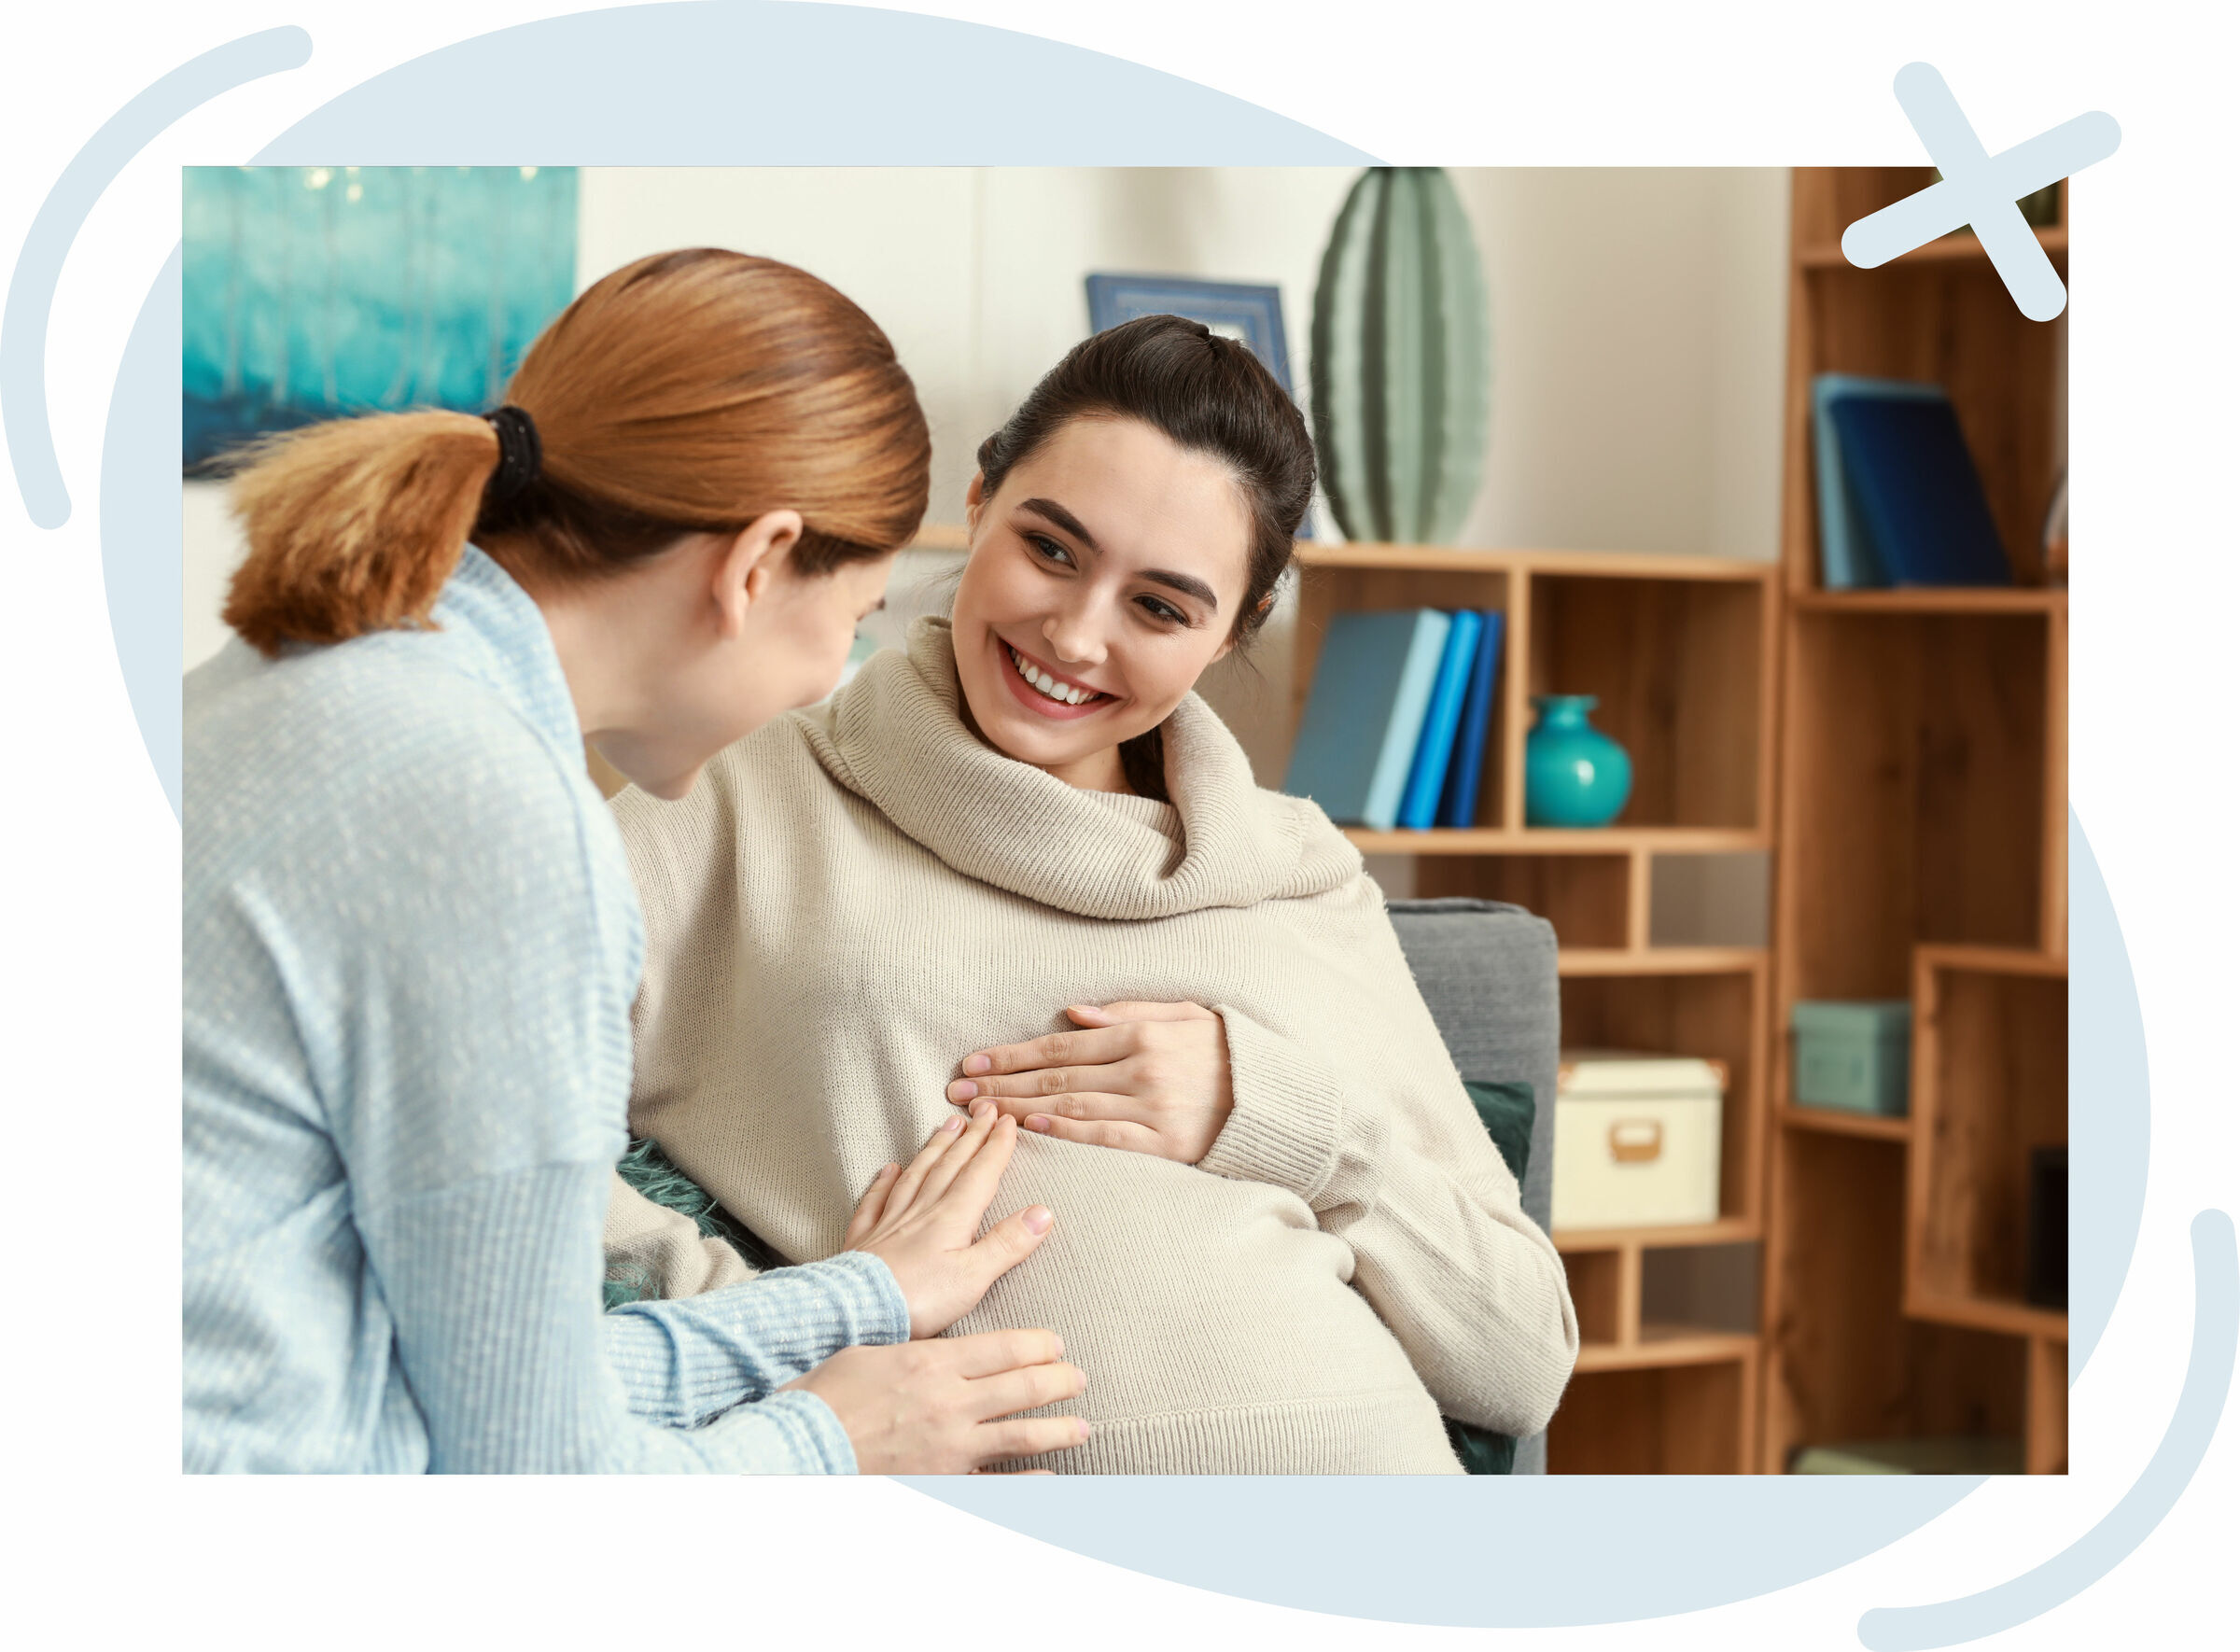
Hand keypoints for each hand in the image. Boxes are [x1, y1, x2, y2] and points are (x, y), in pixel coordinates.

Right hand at [781, 1329, 1087, 1473]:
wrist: (801, 1448)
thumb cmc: (827, 1396)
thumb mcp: (873, 1353)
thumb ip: (916, 1351)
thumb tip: (943, 1349)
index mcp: (933, 1362)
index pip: (1004, 1348)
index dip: (1038, 1345)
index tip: (1056, 1344)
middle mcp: (951, 1403)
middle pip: (1023, 1387)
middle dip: (1059, 1381)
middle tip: (1078, 1377)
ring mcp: (951, 1448)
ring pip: (1022, 1435)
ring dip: (1059, 1430)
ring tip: (1083, 1427)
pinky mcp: (943, 1483)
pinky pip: (998, 1486)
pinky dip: (1029, 1484)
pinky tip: (1050, 1479)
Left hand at [843, 1103, 1054, 1338]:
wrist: (855, 1312)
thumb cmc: (918, 1300)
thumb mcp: (973, 1277)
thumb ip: (1007, 1244)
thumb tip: (1043, 1212)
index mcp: (951, 1218)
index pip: (980, 1174)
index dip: (996, 1147)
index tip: (1008, 1121)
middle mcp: (921, 1211)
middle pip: (950, 1165)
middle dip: (971, 1137)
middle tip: (983, 1110)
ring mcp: (889, 1223)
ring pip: (916, 1175)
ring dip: (935, 1148)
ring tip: (947, 1126)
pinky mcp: (864, 1241)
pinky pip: (875, 1201)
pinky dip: (884, 1181)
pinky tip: (889, 1168)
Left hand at [946, 1001, 1233, 1163]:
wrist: (1278, 1097)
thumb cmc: (1227, 1051)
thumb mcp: (1184, 1014)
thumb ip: (1128, 1011)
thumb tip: (1073, 1012)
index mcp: (1140, 1034)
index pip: (1060, 1045)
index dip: (1012, 1054)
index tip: (973, 1060)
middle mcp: (1140, 1068)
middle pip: (1055, 1077)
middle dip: (1001, 1083)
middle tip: (957, 1090)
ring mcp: (1151, 1107)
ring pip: (1070, 1107)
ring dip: (1018, 1109)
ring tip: (978, 1114)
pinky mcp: (1165, 1143)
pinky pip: (1105, 1137)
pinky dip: (1065, 1132)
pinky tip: (1031, 1129)